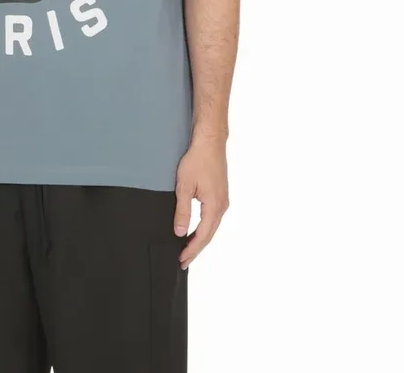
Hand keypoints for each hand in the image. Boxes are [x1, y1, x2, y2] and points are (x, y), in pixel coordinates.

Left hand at [173, 136, 228, 268]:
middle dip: (196, 248)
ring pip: (212, 226)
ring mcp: (223, 200)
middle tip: (183, 261)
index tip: (181, 260)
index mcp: (214, 206)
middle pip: (209, 234)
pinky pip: (213, 217)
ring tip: (188, 249)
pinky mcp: (220, 194)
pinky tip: (196, 230)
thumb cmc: (197, 161)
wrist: (210, 143)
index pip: (203, 236)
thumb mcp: (184, 186)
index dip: (192, 250)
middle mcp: (222, 206)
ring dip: (200, 239)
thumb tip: (180, 232)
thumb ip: (182, 211)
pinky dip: (204, 227)